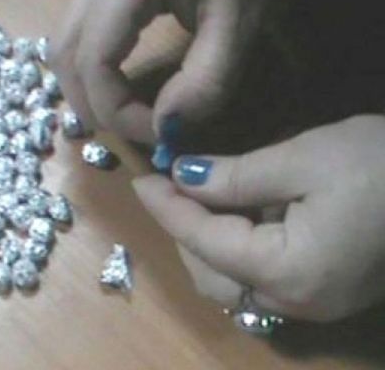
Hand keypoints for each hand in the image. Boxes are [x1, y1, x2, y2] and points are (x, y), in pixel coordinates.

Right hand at [49, 0, 296, 143]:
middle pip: (65, 55)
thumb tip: (167, 132)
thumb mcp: (242, 18)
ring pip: (65, 41)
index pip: (94, 67)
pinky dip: (92, 64)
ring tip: (122, 112)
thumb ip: (207, 81)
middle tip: (134, 133)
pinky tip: (119, 78)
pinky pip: (82, 29)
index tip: (163, 136)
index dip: (120, 114)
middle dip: (93, 105)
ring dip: (85, 86)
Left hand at [133, 115, 384, 321]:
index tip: (140, 180)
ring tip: (196, 198)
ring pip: (231, 283)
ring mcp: (311, 304)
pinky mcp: (323, 292)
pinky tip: (235, 215)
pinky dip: (235, 249)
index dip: (166, 208)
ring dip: (205, 243)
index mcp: (286, 271)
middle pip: (210, 274)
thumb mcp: (304, 159)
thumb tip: (183, 179)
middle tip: (169, 186)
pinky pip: (258, 280)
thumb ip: (234, 177)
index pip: (202, 240)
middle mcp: (293, 302)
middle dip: (182, 230)